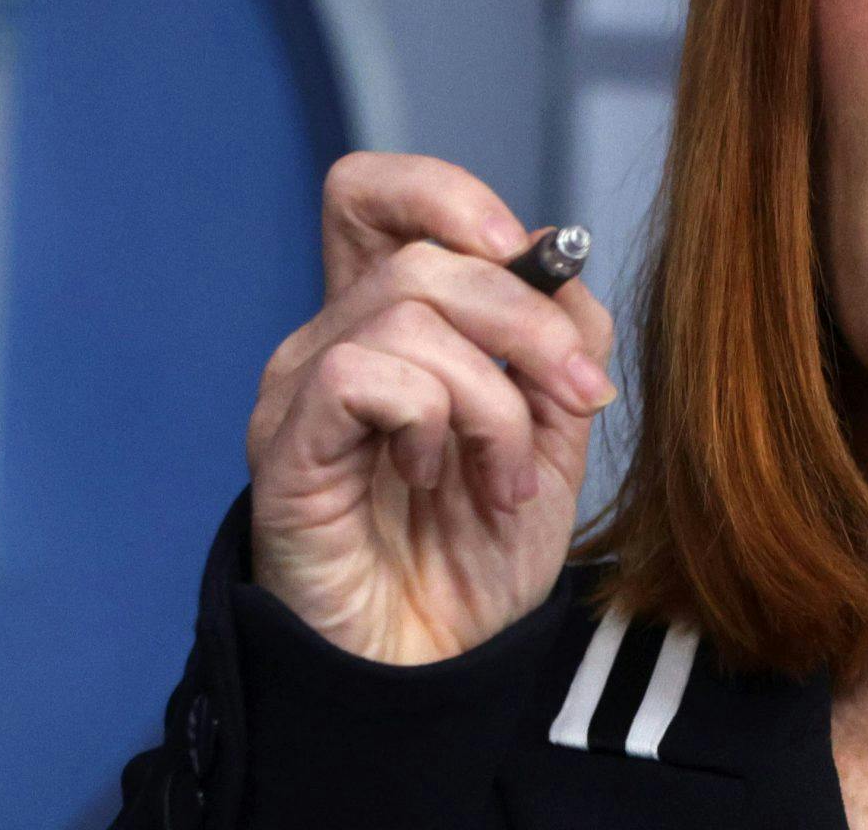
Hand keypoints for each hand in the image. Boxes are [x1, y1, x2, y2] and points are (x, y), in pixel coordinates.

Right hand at [244, 151, 617, 664]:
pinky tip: (436, 479)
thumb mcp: (549, 441)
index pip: (374, 194)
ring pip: (409, 310)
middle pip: (421, 249)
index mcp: (387, 327)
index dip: (449, 194)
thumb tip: (561, 262)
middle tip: (580, 393)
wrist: (423, 674)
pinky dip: (432, 420)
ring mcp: (301, 391)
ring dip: (493, 398)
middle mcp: (330, 341)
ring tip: (503, 478)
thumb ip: (559, 347)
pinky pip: (362, 372)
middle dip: (529, 317)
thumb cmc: (469, 562)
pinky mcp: (286, 447)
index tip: (531, 257)